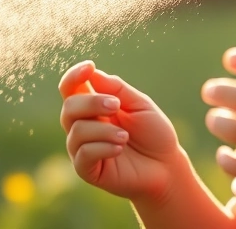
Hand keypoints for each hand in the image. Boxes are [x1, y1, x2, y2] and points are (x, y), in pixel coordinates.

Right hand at [59, 61, 183, 204]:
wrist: (166, 166)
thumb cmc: (153, 133)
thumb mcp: (140, 104)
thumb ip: (116, 89)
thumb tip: (92, 73)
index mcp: (93, 106)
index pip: (71, 88)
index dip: (74, 75)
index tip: (89, 67)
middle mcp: (83, 125)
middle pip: (69, 106)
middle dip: (92, 103)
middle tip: (116, 106)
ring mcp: (82, 148)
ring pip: (77, 130)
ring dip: (103, 129)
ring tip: (125, 136)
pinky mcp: (86, 169)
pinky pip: (83, 154)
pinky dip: (102, 147)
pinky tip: (119, 149)